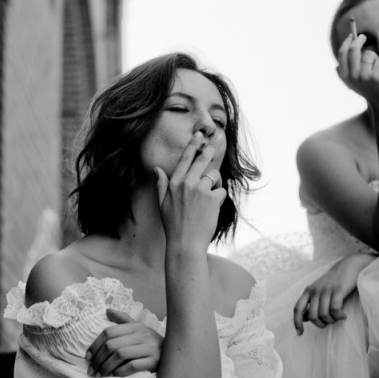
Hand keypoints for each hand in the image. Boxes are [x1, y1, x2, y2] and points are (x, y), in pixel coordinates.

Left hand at [86, 309, 163, 376]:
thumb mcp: (139, 329)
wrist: (174, 354)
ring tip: (99, 375)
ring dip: (106, 367)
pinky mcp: (154, 360)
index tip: (87, 357)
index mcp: (135, 326)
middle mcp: (141, 334)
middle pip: (112, 345)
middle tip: (91, 370)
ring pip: (120, 355)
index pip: (109, 332)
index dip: (95, 344)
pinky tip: (113, 376)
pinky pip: (132, 366)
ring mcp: (148, 347)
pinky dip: (120, 371)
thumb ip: (123, 320)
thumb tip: (107, 310)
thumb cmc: (151, 342)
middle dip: (98, 359)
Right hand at [154, 131, 226, 249]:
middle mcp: (187, 183)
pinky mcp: (213, 198)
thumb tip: (157, 169)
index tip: (199, 134)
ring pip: (214, 176)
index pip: (185, 159)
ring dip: (215, 184)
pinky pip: (221, 191)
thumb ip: (161, 184)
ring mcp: (201, 190)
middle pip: (203, 160)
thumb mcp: (162, 203)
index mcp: (175, 183)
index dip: (193, 145)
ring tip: (208, 199)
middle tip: (218, 138)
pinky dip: (219, 198)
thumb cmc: (173, 225)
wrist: (185, 243)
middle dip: (211, 148)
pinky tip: (212, 209)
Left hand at [293, 253, 375, 334]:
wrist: (350, 265)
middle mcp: (315, 290)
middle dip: (321, 324)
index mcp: (308, 291)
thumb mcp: (320, 290)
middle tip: (330, 322)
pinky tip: (343, 315)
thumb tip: (304, 318)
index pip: (297, 308)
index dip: (296, 322)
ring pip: (323, 314)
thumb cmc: (335, 281)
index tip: (299, 333)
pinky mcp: (338, 290)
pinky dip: (339, 316)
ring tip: (338, 318)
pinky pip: (335, 310)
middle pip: (312, 316)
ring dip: (331, 320)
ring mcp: (326, 290)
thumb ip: (311, 302)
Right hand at [336, 32, 378, 108]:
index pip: (342, 54)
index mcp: (345, 76)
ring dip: (374, 58)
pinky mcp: (377, 77)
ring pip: (369, 55)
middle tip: (363, 36)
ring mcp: (364, 76)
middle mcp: (352, 76)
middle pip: (354, 50)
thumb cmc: (369, 89)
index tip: (351, 36)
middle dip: (359, 40)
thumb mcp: (354, 81)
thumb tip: (343, 54)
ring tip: (376, 68)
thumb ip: (347, 70)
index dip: (347, 42)